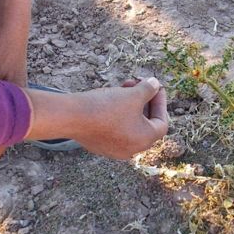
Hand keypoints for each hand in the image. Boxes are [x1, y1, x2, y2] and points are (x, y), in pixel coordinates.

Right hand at [25, 77, 168, 159]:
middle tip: (137, 83)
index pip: (161, 122)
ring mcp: (114, 149)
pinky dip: (118, 114)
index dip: (160, 102)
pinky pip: (115, 128)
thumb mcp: (133, 94)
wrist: (72, 116)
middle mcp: (132, 149)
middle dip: (143, 100)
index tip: (156, 86)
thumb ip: (149, 89)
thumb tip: (155, 85)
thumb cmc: (107, 106)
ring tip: (122, 87)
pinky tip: (110, 99)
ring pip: (129, 124)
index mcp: (144, 140)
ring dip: (130, 105)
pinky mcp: (100, 145)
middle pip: (145, 123)